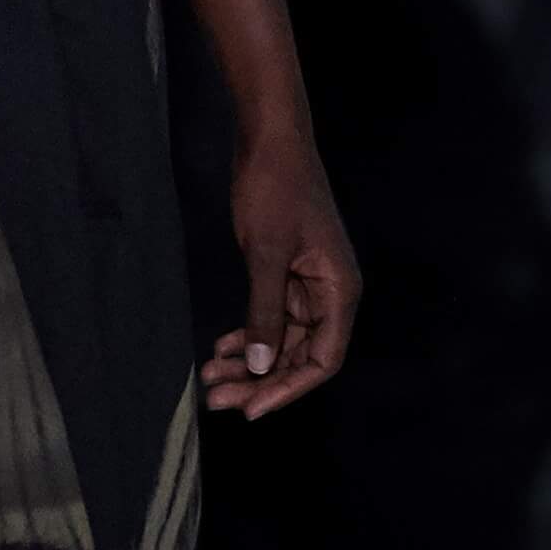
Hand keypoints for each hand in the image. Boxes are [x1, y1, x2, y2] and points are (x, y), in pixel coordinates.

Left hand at [203, 136, 359, 420]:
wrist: (269, 140)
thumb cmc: (275, 190)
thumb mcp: (265, 253)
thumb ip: (265, 313)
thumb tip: (262, 368)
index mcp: (339, 291)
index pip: (323, 360)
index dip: (288, 389)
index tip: (250, 409)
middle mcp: (330, 294)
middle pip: (300, 357)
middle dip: (260, 381)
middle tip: (217, 400)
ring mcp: (308, 285)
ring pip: (282, 341)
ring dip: (249, 362)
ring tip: (211, 380)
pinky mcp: (286, 274)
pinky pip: (271, 318)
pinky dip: (248, 335)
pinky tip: (220, 348)